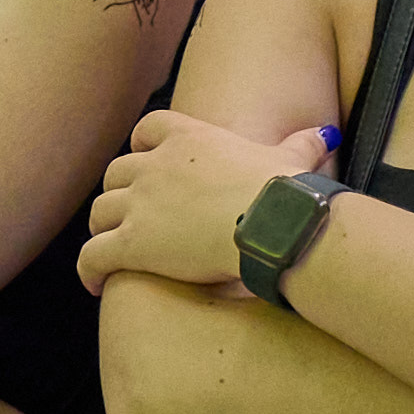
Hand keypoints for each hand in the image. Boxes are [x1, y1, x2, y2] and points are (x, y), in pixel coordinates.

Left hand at [78, 108, 318, 295]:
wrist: (270, 224)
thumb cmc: (283, 192)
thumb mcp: (291, 160)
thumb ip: (301, 146)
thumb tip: (325, 135)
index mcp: (188, 138)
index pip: (147, 129)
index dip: (141, 146)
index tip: (145, 160)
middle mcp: (155, 165)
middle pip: (116, 173)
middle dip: (119, 193)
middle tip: (130, 216)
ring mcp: (139, 204)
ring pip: (99, 211)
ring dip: (102, 229)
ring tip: (110, 249)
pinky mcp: (131, 243)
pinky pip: (92, 255)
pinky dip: (88, 269)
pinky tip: (95, 283)